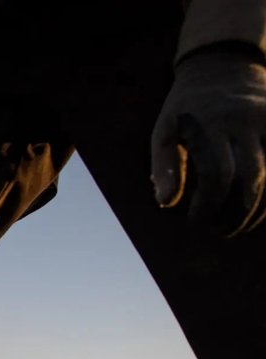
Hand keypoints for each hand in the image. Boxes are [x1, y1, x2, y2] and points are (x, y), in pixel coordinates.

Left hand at [151, 50, 265, 236]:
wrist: (222, 66)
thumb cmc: (185, 108)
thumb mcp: (165, 131)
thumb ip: (164, 167)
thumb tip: (165, 203)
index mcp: (211, 124)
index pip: (217, 174)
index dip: (208, 205)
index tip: (197, 220)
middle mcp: (246, 121)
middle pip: (250, 179)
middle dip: (236, 213)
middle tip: (219, 230)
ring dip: (258, 209)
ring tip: (237, 225)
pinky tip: (259, 209)